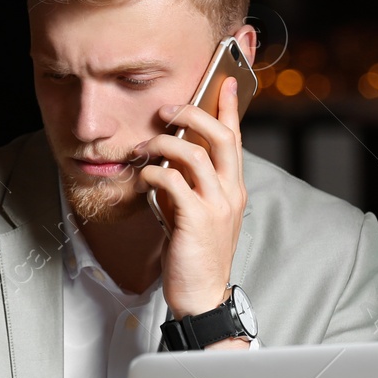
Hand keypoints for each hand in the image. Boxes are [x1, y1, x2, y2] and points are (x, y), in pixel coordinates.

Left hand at [137, 74, 246, 319]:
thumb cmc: (195, 255)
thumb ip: (190, 187)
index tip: (226, 81)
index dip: (230, 108)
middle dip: (193, 114)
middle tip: (168, 109)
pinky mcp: (196, 219)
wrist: (201, 296)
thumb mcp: (198, 214)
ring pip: (194, 154)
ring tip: (145, 147)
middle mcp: (231, 193)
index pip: (236, 139)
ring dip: (164, 143)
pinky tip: (142, 179)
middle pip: (220, 136)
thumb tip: (168, 162)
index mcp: (233, 189)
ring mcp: (216, 206)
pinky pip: (172, 181)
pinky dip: (153, 173)